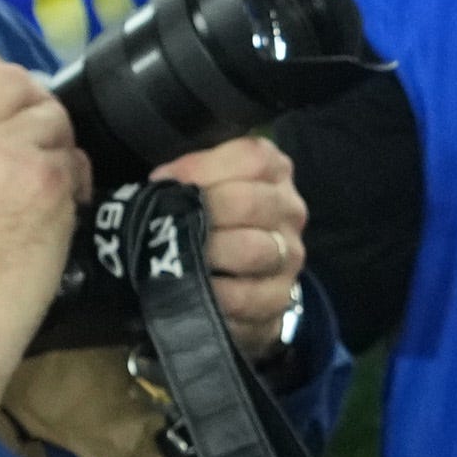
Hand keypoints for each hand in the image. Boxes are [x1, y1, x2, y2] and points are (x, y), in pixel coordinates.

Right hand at [0, 33, 88, 431]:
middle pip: (6, 78)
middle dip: (26, 98)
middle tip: (30, 131)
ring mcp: (3, 154)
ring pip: (50, 112)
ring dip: (54, 137)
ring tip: (45, 174)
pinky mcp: (47, 181)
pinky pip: (75, 155)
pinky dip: (76, 174)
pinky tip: (66, 203)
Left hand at [153, 135, 308, 343]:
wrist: (231, 275)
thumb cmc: (211, 218)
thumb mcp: (201, 182)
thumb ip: (189, 173)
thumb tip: (165, 183)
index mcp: (274, 172)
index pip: (253, 159)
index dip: (203, 169)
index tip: (168, 181)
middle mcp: (289, 210)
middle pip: (250, 203)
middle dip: (202, 215)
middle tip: (172, 226)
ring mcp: (290, 255)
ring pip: (253, 250)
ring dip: (207, 255)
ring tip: (181, 258)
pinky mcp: (281, 297)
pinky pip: (246, 297)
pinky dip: (213, 295)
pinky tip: (193, 290)